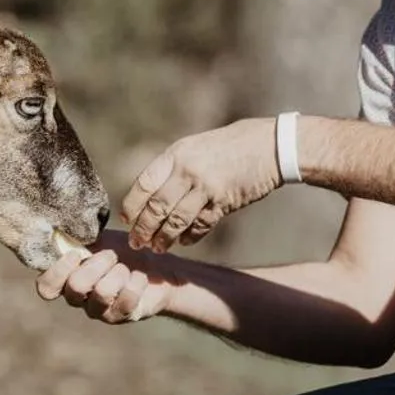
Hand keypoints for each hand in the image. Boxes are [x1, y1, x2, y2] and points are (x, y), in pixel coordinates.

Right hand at [35, 231, 179, 323]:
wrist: (156, 265)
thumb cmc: (122, 250)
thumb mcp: (99, 240)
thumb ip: (78, 239)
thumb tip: (61, 229)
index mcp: (67, 278)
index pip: (46, 287)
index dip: (57, 271)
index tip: (76, 253)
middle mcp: (79, 299)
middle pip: (75, 286)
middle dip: (98, 263)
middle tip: (111, 255)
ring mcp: (99, 310)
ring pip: (102, 292)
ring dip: (118, 272)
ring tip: (125, 267)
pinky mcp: (122, 315)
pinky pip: (127, 298)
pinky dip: (136, 281)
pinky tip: (139, 277)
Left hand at [121, 117, 282, 251]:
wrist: (268, 146)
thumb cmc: (227, 147)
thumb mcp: (194, 148)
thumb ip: (172, 168)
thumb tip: (148, 196)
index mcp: (176, 155)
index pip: (143, 184)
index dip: (132, 206)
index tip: (126, 220)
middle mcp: (187, 170)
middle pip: (157, 207)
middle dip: (143, 229)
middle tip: (137, 242)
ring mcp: (206, 187)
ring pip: (176, 221)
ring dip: (164, 238)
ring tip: (158, 248)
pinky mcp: (224, 202)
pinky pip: (201, 225)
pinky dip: (190, 237)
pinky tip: (184, 242)